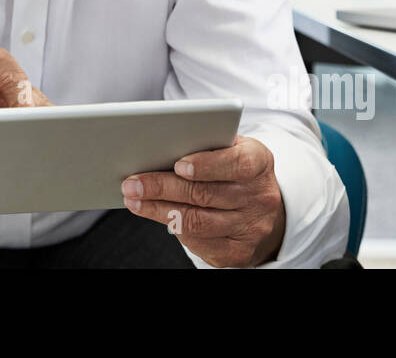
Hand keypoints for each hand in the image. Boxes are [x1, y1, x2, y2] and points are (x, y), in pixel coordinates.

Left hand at [121, 135, 285, 267]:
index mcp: (259, 162)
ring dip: (159, 210)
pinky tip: (155, 215)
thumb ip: (206, 144)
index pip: (237, 164)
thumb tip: (161, 144)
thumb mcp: (230, 148)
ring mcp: (251, 228)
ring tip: (134, 200)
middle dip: (163, 188)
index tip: (179, 165)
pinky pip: (200, 243)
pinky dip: (174, 228)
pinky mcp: (239, 252)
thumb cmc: (234, 169)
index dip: (207, 165)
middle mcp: (259, 197)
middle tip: (133, 184)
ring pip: (198, 222)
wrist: (262, 209)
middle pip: (206, 194)